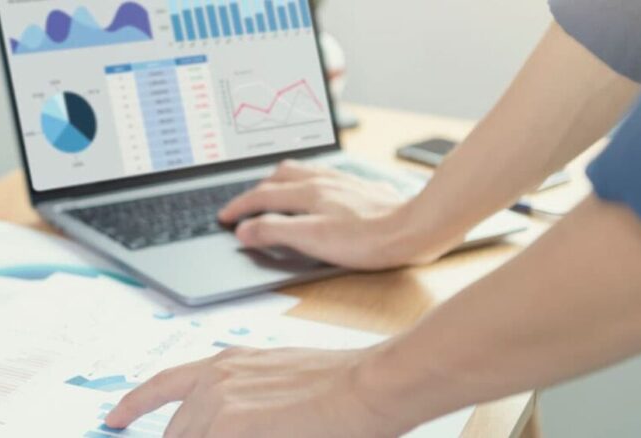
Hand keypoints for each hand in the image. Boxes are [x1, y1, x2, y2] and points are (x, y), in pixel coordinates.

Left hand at [105, 347, 408, 437]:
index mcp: (224, 363)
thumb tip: (230, 424)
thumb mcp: (279, 382)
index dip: (132, 405)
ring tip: (261, 434)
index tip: (113, 419)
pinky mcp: (232, 427)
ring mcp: (220, 404)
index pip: (162, 384)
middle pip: (175, 432)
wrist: (369, 384)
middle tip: (234, 435)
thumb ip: (247, 403)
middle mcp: (214, 379)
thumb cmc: (339, 384)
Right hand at [219, 160, 452, 269]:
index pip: (262, 196)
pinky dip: (304, 182)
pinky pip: (321, 175)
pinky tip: (314, 192)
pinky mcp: (358, 188)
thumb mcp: (313, 240)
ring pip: (301, 172)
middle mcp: (322, 181)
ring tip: (273, 192)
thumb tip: (245, 229)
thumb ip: (275, 232)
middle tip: (245, 204)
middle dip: (257, 189)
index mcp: (307, 192)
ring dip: (279, 181)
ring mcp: (341, 182)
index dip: (239, 207)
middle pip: (279, 176)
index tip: (225, 217)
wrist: (415, 228)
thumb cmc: (368, 239)